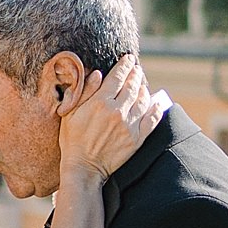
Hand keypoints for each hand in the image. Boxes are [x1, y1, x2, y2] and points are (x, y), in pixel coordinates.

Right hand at [58, 58, 161, 181]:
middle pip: (132, 85)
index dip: (125, 65)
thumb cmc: (72, 140)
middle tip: (137, 69)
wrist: (84, 168)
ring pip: (143, 100)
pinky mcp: (137, 138)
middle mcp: (117, 111)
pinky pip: (151, 119)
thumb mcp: (71, 113)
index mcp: (100, 102)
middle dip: (136, 74)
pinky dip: (156, 108)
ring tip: (143, 84)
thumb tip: (99, 73)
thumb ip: (85, 92)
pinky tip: (156, 102)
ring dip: (145, 88)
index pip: (117, 77)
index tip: (129, 59)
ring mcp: (129, 125)